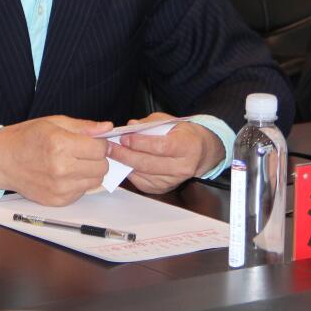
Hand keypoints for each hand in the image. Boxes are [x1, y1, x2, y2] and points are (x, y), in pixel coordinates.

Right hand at [0, 115, 111, 205]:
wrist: (1, 160)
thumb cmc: (26, 138)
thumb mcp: (53, 123)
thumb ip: (83, 126)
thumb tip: (108, 128)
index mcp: (61, 145)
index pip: (100, 149)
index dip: (101, 143)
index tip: (94, 142)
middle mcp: (61, 169)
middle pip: (102, 167)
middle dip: (98, 158)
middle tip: (84, 152)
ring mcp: (60, 187)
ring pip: (96, 181)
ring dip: (90, 172)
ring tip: (74, 163)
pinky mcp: (57, 200)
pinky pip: (82, 192)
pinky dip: (79, 183)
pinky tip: (66, 174)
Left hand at [106, 112, 223, 194]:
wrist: (200, 152)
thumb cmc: (183, 134)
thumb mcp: (170, 121)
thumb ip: (149, 123)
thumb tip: (130, 126)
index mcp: (187, 146)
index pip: (161, 147)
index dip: (140, 143)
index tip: (124, 137)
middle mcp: (182, 167)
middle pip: (149, 163)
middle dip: (125, 155)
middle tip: (109, 146)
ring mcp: (173, 180)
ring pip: (143, 174)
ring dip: (125, 164)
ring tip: (112, 153)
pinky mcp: (164, 188)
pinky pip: (142, 182)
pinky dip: (130, 173)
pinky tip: (123, 163)